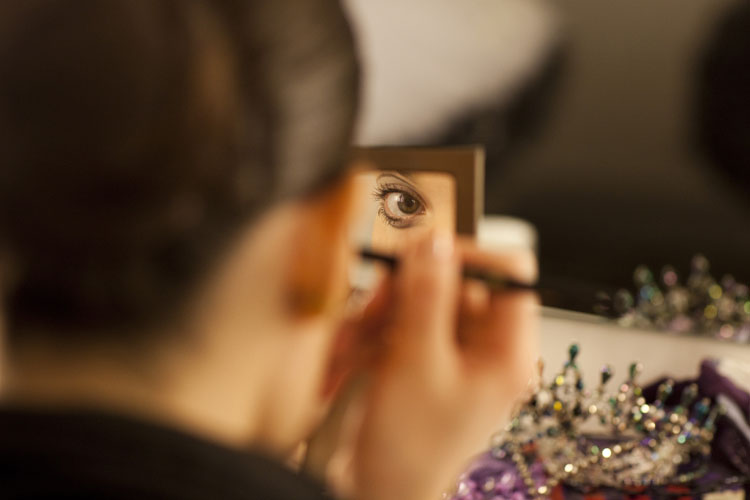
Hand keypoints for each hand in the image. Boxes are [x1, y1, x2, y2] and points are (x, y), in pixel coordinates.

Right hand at [340, 233, 538, 499]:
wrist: (379, 495)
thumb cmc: (409, 448)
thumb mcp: (417, 363)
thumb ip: (427, 296)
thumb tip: (436, 241)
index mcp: (506, 351)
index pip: (509, 275)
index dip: (469, 256)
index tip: (423, 254)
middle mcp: (484, 349)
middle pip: (454, 286)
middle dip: (404, 294)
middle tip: (371, 306)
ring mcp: (451, 355)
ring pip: (418, 303)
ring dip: (375, 318)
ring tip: (346, 346)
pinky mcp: (420, 362)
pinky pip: (397, 327)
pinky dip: (368, 338)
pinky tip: (344, 360)